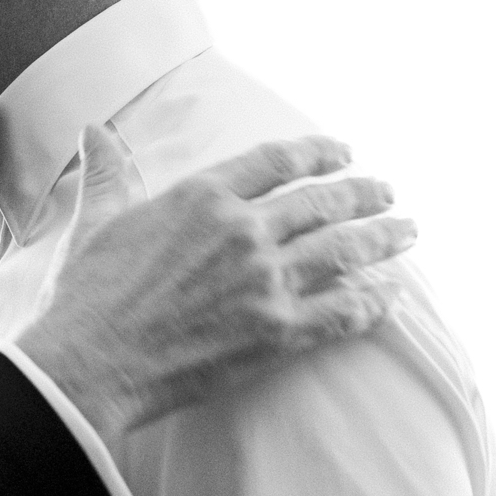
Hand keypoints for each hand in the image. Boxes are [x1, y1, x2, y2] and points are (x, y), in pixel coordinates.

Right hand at [15, 128, 413, 437]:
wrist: (90, 363)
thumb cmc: (87, 296)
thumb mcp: (95, 222)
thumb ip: (107, 174)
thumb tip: (92, 132)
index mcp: (201, 197)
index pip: (276, 162)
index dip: (317, 152)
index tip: (342, 151)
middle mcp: (243, 231)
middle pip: (323, 203)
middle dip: (364, 194)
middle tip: (389, 192)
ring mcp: (266, 281)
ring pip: (343, 250)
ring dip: (382, 239)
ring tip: (407, 231)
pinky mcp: (278, 332)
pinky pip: (343, 311)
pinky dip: (373, 302)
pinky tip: (391, 296)